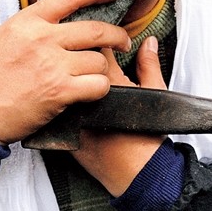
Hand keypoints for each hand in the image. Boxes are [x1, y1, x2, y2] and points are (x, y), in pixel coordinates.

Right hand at [0, 0, 131, 143]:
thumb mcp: (4, 36)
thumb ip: (33, 24)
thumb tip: (63, 14)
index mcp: (28, 21)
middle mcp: (42, 39)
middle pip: (96, 29)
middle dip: (117, 35)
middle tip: (123, 41)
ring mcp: (53, 65)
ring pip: (99, 60)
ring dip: (101, 69)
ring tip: (94, 74)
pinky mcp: (60, 91)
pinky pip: (98, 84)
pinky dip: (100, 89)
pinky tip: (92, 91)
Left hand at [72, 36, 167, 196]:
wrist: (137, 173)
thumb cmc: (147, 136)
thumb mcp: (155, 93)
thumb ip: (149, 63)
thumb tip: (148, 41)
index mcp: (108, 82)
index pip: (96, 47)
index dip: (98, 38)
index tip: (101, 36)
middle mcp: (85, 96)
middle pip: (73, 62)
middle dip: (77, 52)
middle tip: (84, 51)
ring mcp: (71, 113)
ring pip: (61, 83)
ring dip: (65, 74)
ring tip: (72, 71)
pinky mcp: (63, 130)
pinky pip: (56, 106)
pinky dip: (60, 97)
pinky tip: (65, 95)